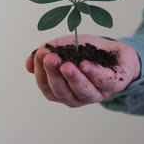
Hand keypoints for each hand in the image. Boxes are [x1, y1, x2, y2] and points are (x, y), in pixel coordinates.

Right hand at [25, 35, 140, 107]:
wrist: (116, 50)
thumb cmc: (87, 52)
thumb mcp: (64, 47)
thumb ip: (46, 55)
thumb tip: (27, 65)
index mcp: (63, 90)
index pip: (47, 87)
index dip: (41, 72)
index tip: (39, 54)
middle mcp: (78, 96)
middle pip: (62, 92)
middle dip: (54, 74)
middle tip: (50, 57)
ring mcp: (97, 93)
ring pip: (82, 92)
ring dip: (73, 78)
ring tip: (66, 65)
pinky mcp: (115, 84)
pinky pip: (104, 82)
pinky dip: (95, 74)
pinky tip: (86, 64)